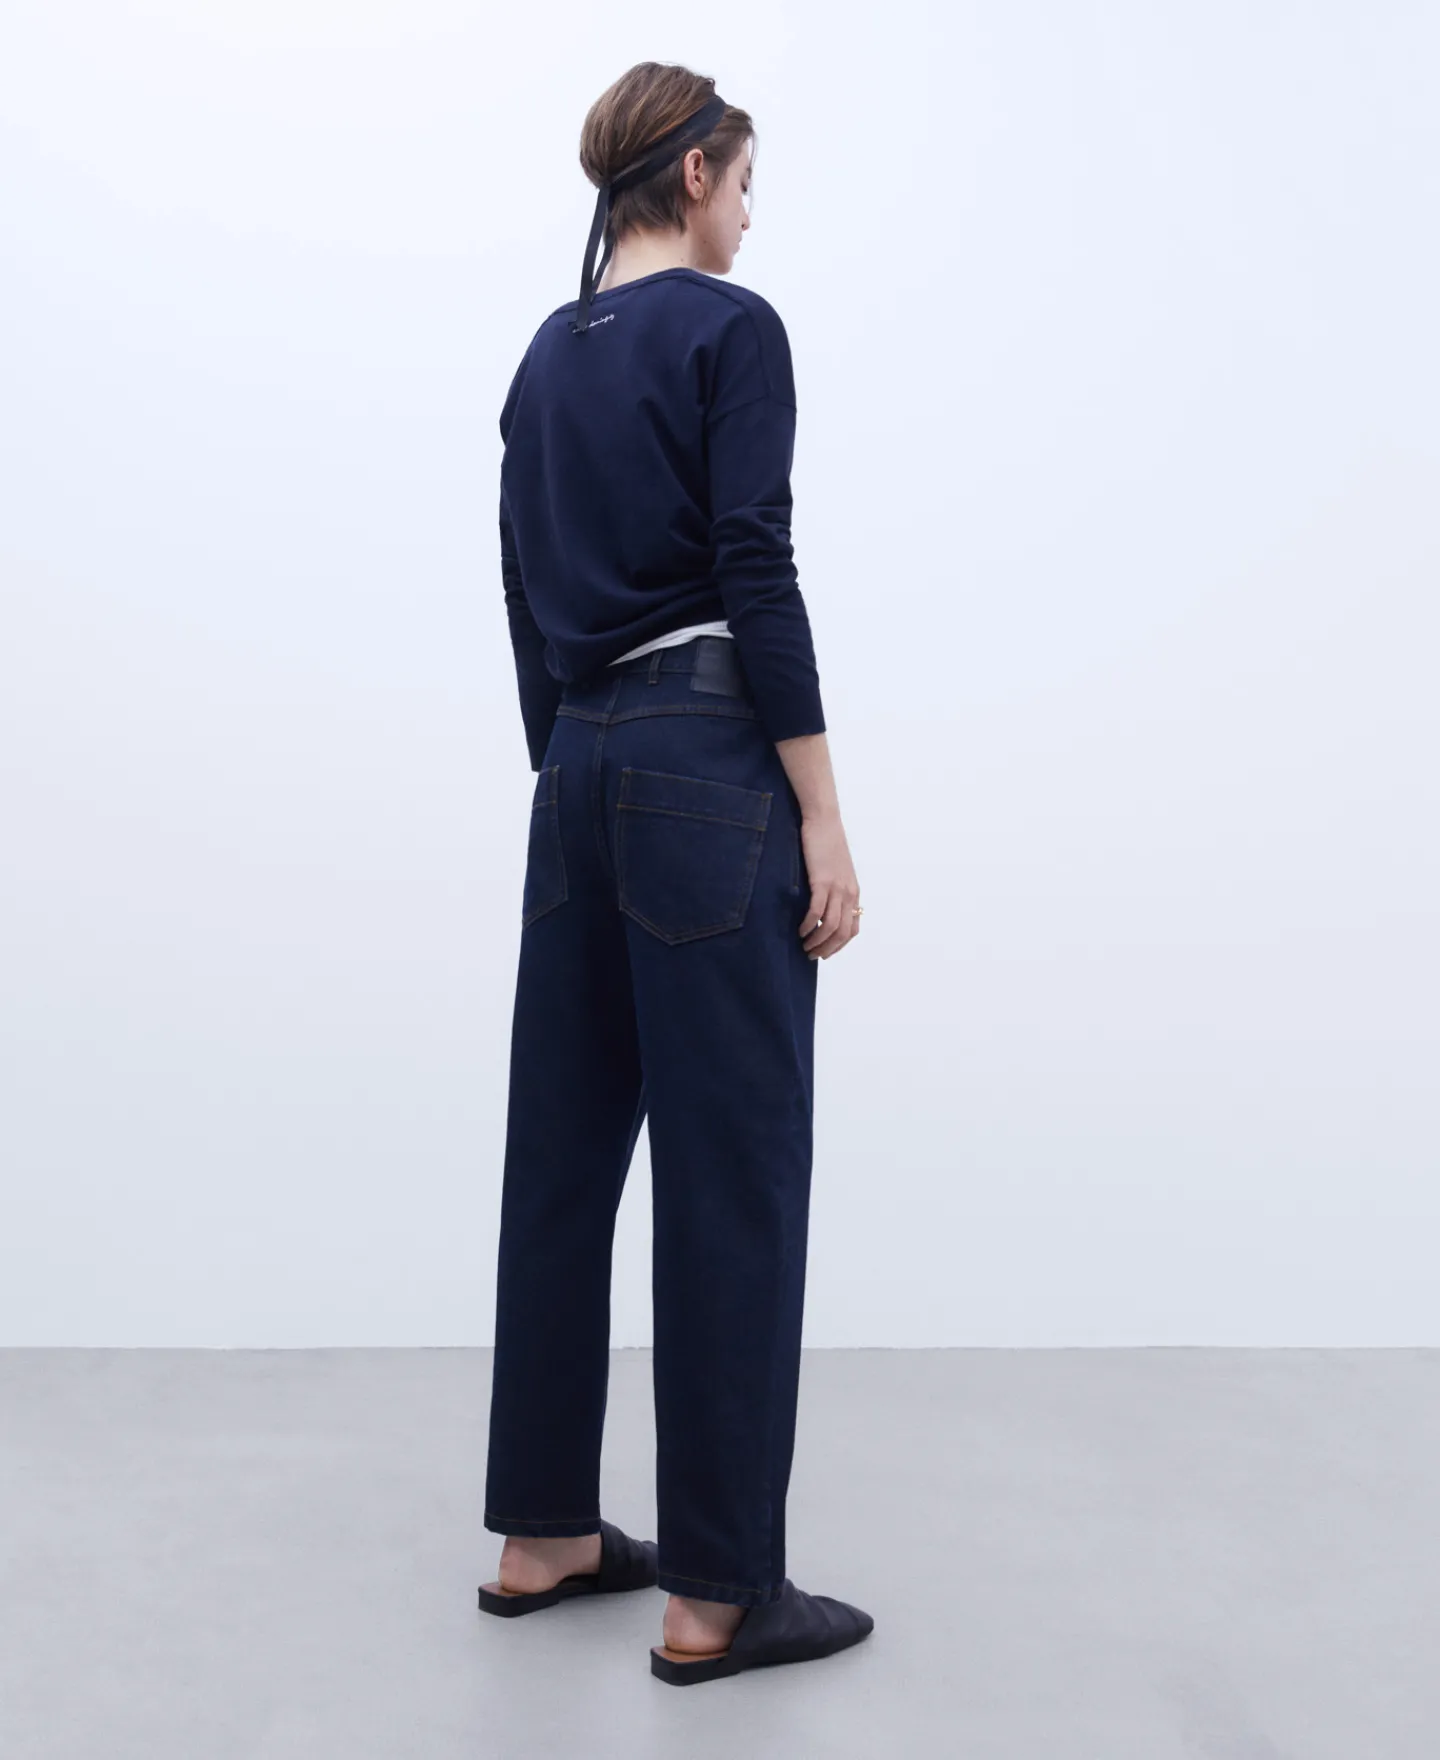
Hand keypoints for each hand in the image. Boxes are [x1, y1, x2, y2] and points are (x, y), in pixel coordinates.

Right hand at [797, 810, 861, 958]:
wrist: (823, 820)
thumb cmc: (826, 842)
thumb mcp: (835, 869)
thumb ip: (832, 889)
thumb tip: (821, 908)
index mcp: (853, 892)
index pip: (853, 928)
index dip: (839, 945)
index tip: (825, 953)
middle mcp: (848, 893)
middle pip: (843, 932)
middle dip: (827, 949)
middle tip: (811, 955)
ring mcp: (836, 887)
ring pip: (831, 926)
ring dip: (817, 941)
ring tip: (804, 946)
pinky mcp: (822, 881)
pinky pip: (817, 911)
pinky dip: (809, 925)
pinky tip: (800, 930)